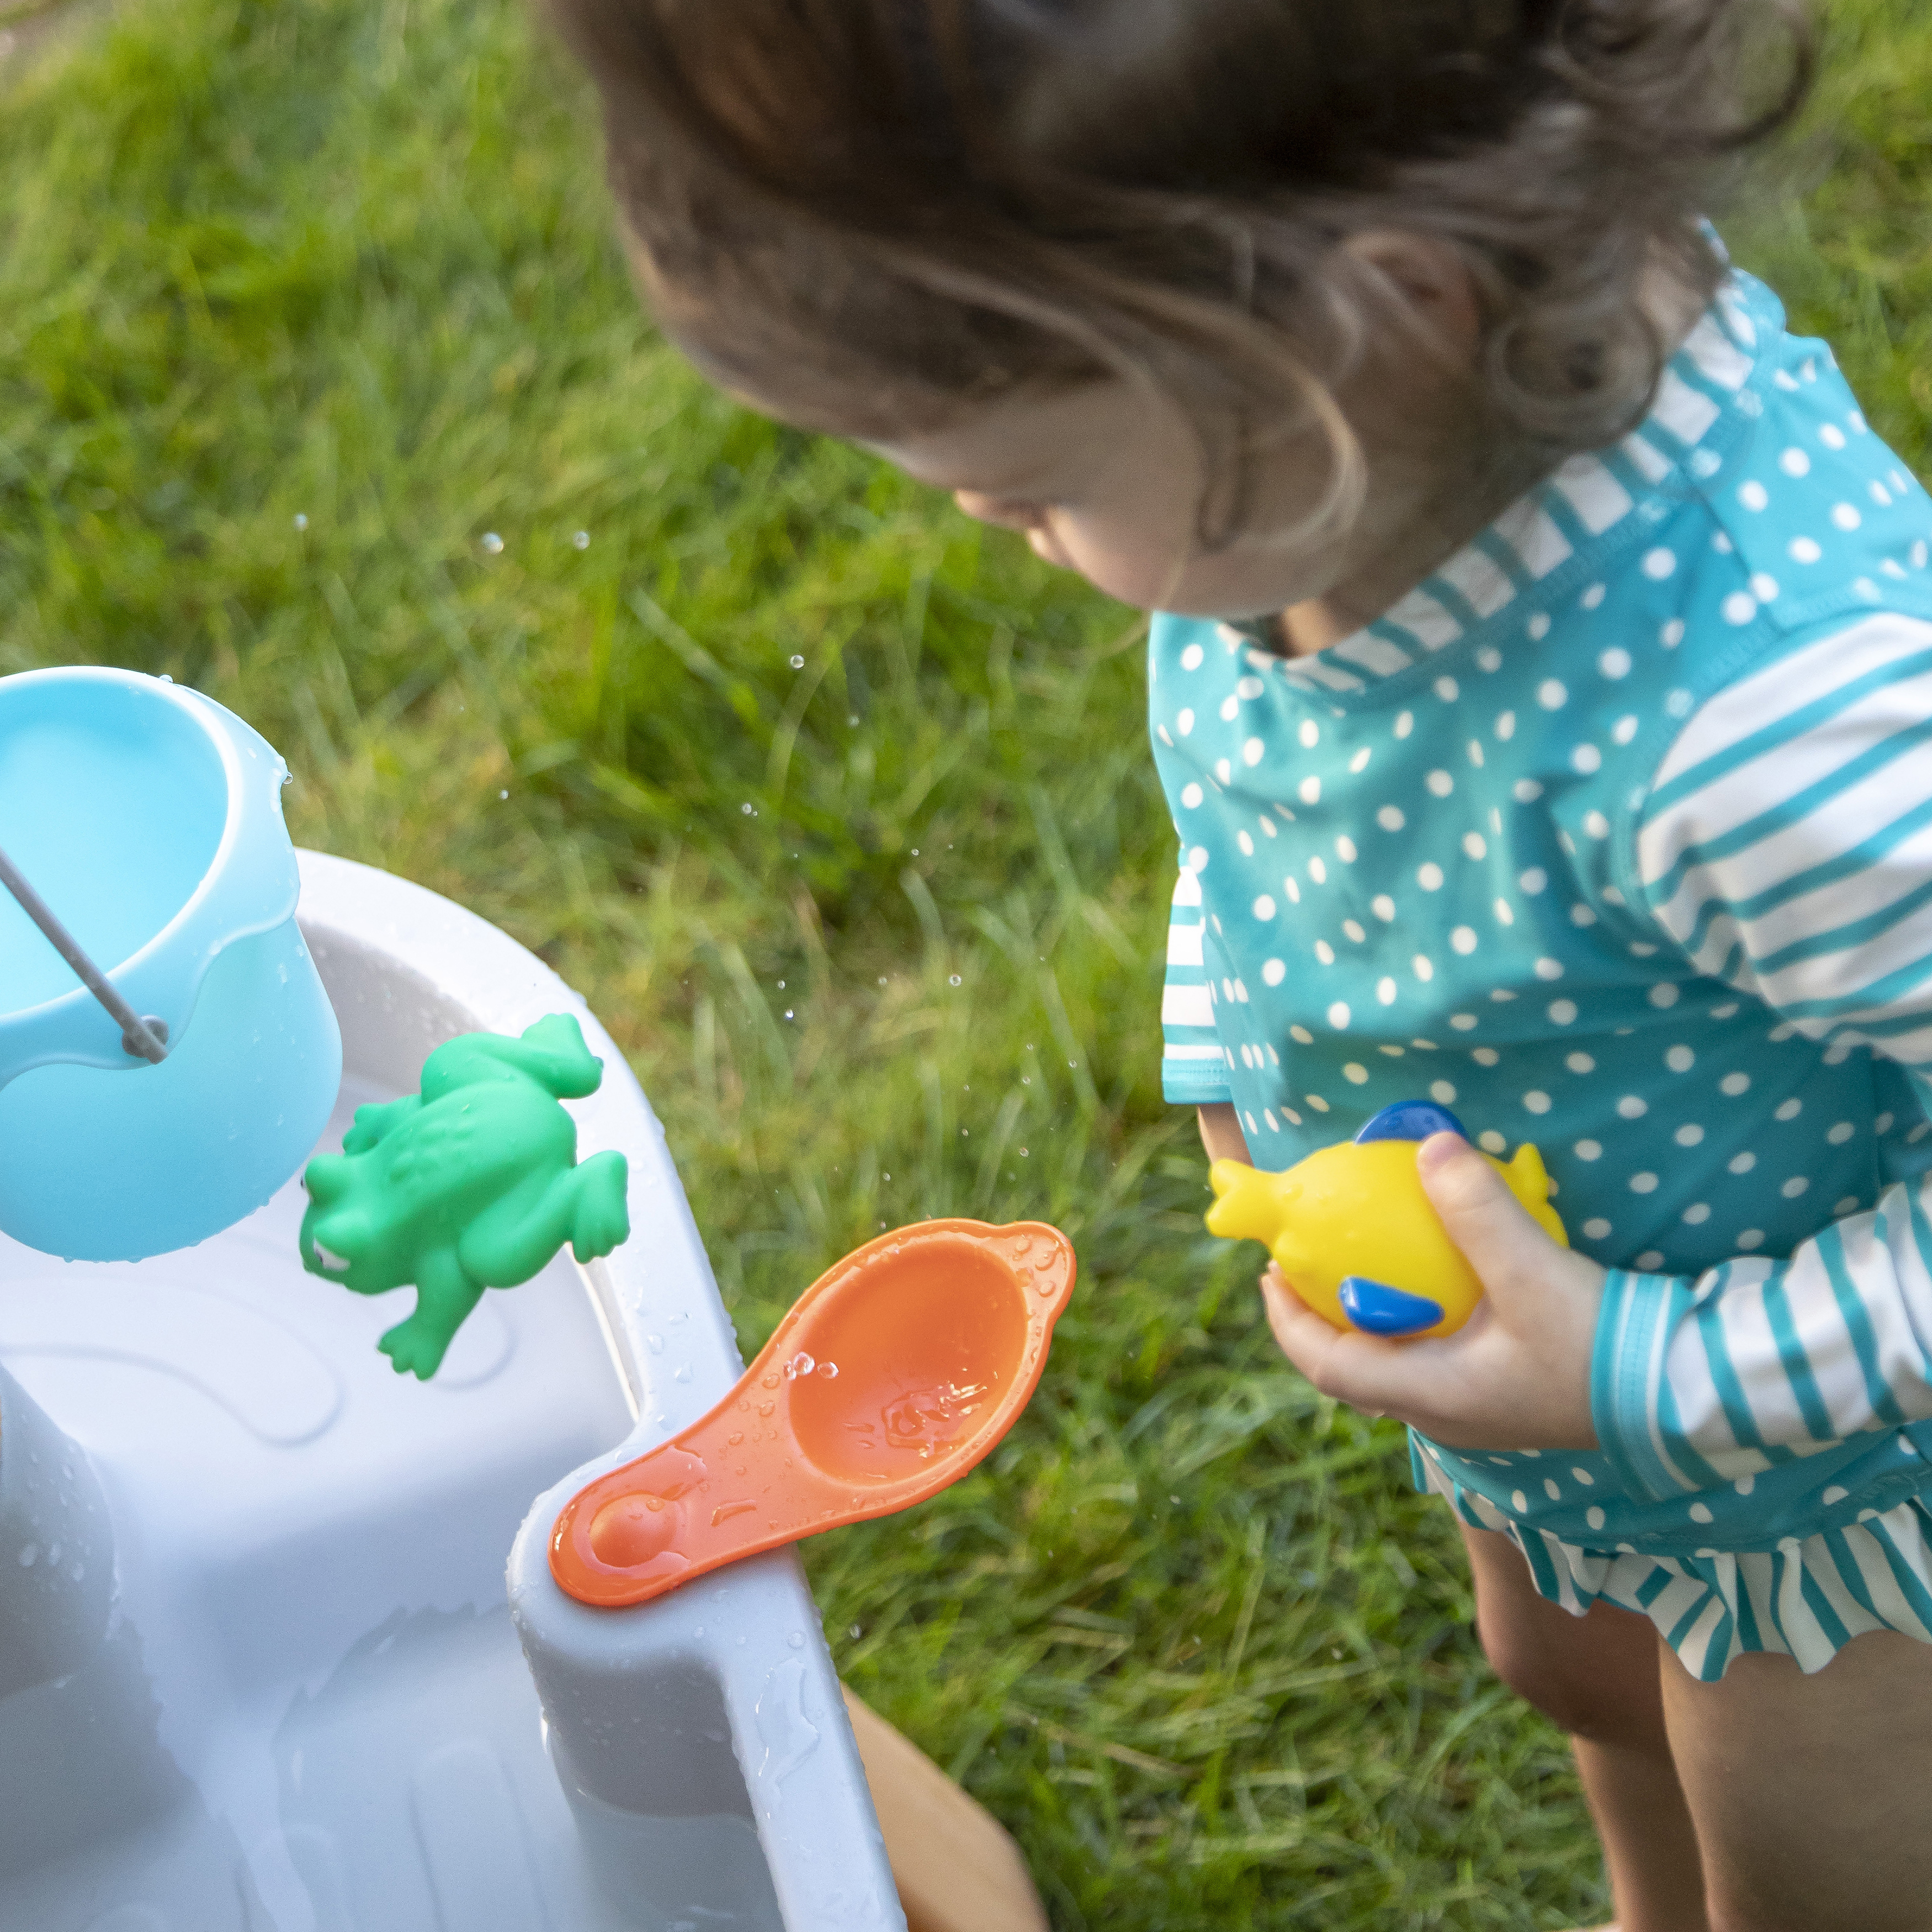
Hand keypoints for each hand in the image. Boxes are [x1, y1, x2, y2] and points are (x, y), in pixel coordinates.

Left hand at [1259, 1131, 1604, 1449]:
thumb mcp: (1530, 1269)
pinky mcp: (1515, 1393)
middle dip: (1322, 1318)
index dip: (1288, 1321)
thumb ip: (1478, 1209)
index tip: (1268, 1272)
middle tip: (1310, 1263)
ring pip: (1399, 1366)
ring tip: (1365, 1265)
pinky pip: (1441, 1358)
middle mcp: (1448, 1412)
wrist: (1688, 1392)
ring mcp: (1484, 1409)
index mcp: (1433, 1395)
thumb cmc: (1602, 1346)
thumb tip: (1434, 1147)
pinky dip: (1421, 1320)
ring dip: (1373, 1320)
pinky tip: (1439, 1279)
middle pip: (1356, 1369)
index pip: (1329, 1367)